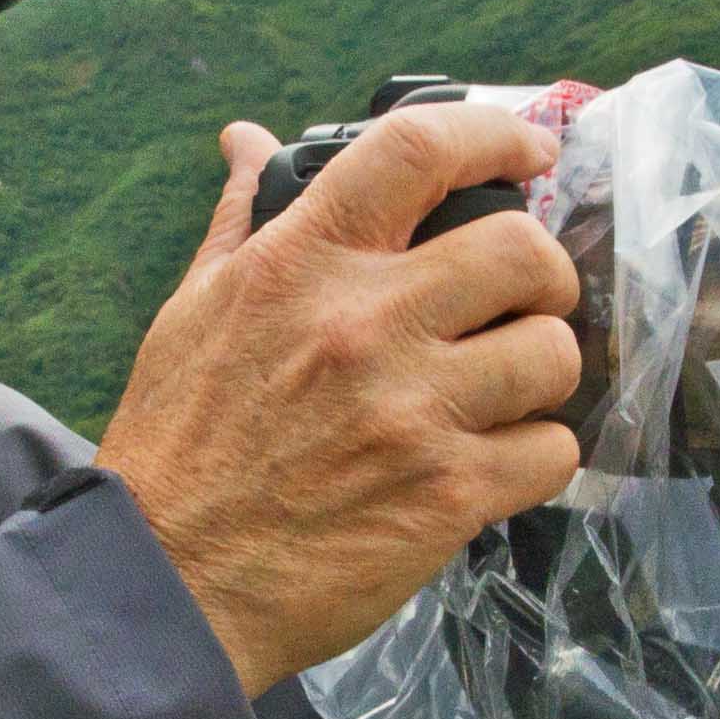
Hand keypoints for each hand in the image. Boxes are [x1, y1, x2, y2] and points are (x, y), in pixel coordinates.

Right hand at [97, 105, 586, 693]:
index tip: (527, 152)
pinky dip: (535, 458)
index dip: (494, 135)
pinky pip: (550, 452)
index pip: (417, 149)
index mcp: (302, 264)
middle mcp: (364, 324)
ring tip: (502, 393)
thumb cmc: (177, 448)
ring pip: (552, 354)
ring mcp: (412, 411)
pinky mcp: (447, 496)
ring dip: (540, 373)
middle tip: (519, 304)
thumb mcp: (194, 311)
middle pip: (523, 251)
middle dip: (542, 276)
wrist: (166, 583)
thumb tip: (249, 141)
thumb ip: (244, 220)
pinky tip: (492, 464)